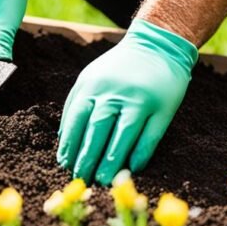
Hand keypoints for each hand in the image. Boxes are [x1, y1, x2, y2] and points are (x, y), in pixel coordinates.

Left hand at [57, 18, 197, 184]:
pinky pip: (149, 136)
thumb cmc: (118, 68)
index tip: (65, 163)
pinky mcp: (162, 108)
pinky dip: (140, 154)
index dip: (70, 144)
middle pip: (97, 130)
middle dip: (87, 156)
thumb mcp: (91, 77)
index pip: (77, 119)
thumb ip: (76, 103)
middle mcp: (115, 93)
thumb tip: (64, 138)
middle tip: (81, 177)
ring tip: (102, 179)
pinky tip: (132, 168)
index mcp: (93, 85)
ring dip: (111, 161)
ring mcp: (140, 101)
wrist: (157, 46)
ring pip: (122, 136)